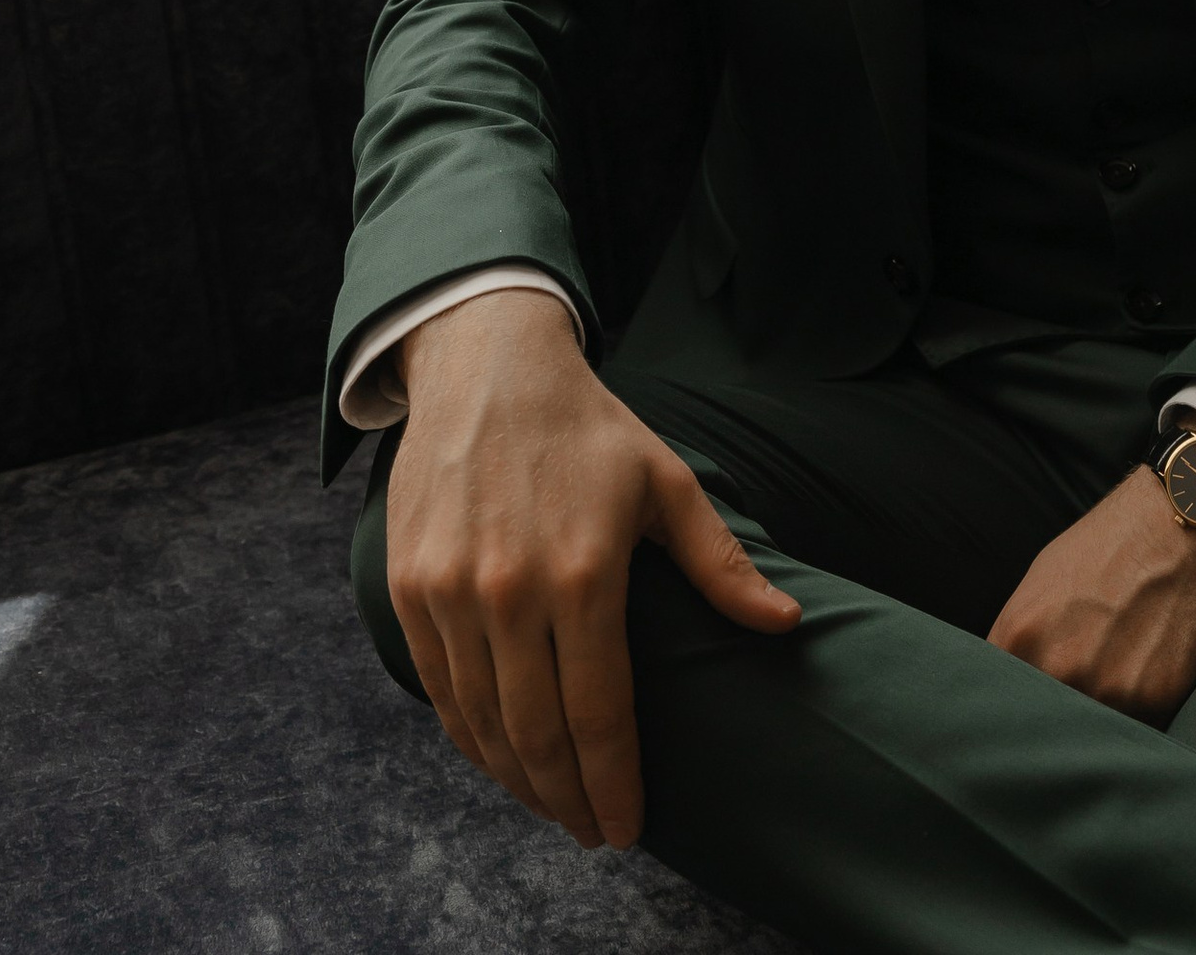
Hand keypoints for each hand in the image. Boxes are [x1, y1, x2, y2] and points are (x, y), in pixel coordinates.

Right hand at [384, 289, 799, 847]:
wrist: (487, 365)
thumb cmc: (588, 427)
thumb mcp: (666, 482)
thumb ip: (721, 564)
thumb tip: (785, 626)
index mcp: (583, 571)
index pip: (598, 715)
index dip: (614, 784)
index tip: (628, 828)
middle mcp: (509, 591)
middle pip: (537, 736)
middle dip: (567, 799)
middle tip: (591, 831)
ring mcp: (450, 591)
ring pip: (482, 723)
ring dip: (516, 780)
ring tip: (552, 805)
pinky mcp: (410, 586)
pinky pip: (438, 689)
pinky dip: (468, 737)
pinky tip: (498, 757)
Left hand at [987, 461, 1195, 721]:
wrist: (1181, 522)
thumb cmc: (1109, 545)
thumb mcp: (1041, 582)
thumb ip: (1020, 641)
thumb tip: (1007, 688)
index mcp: (1021, 636)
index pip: (998, 702)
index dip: (1012, 712)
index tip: (1024, 716)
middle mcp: (1059, 668)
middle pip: (1044, 724)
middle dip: (1053, 720)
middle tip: (1072, 702)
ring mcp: (1109, 688)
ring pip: (1092, 732)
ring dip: (1097, 723)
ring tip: (1114, 685)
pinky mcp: (1157, 699)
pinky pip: (1137, 730)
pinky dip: (1137, 718)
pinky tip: (1146, 680)